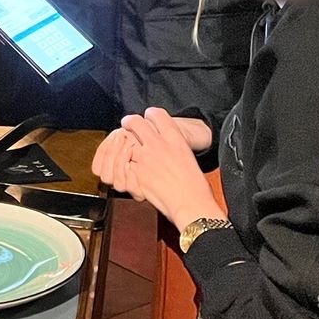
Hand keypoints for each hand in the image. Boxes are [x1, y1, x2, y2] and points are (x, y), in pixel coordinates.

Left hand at [91, 117, 210, 189]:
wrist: (192, 204)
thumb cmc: (196, 186)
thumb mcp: (188, 156)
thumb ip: (174, 146)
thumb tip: (166, 145)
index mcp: (175, 138)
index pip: (157, 114)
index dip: (150, 114)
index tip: (148, 118)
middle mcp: (159, 144)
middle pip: (137, 122)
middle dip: (130, 122)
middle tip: (128, 125)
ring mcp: (146, 158)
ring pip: (126, 139)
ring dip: (123, 141)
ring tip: (122, 144)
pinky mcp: (137, 173)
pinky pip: (124, 162)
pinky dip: (124, 162)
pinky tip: (127, 165)